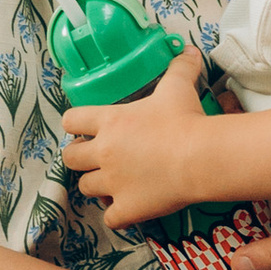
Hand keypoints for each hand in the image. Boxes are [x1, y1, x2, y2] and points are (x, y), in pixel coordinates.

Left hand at [62, 52, 215, 228]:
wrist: (200, 157)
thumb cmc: (186, 121)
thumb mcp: (179, 88)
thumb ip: (179, 68)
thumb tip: (188, 51)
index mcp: (110, 121)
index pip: (71, 121)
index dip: (75, 126)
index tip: (87, 130)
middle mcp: (105, 152)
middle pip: (70, 158)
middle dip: (80, 158)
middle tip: (97, 158)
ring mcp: (113, 183)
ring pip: (85, 188)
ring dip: (96, 185)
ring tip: (113, 183)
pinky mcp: (127, 207)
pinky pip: (109, 218)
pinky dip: (117, 215)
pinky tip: (128, 208)